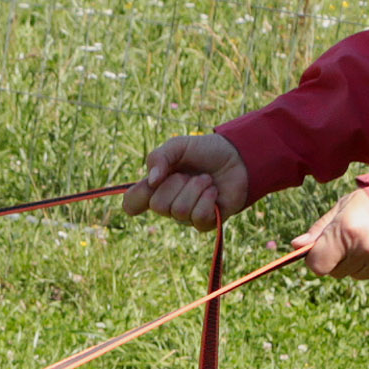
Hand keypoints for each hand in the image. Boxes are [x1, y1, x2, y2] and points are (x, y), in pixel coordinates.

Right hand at [136, 126, 252, 229]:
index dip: (135, 199)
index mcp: (156, 187)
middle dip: (177, 184)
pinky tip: (214, 192)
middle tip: (190, 174)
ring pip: (179, 211)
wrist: (237, 156)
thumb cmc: (205, 151)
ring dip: (196, 189)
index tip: (151, 184)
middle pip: (158, 205)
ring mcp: (186, 216)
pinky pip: (198, 217)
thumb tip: (151, 181)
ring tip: (206, 180)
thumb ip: (159, 157)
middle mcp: (168, 204)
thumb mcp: (179, 146)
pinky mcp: (205, 223)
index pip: (131, 204)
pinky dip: (208, 199)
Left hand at [299, 187, 368, 281]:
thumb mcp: (344, 206)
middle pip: (335, 271)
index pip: (317, 265)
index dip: (316, 257)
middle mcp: (364, 249)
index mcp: (347, 230)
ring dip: (357, 262)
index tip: (320, 248)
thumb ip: (320, 229)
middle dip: (338, 258)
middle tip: (353, 236)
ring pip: (354, 274)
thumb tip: (296, 246)